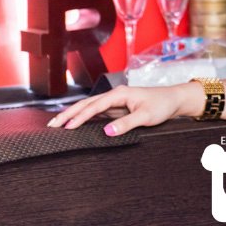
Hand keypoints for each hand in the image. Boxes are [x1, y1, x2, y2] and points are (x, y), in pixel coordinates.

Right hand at [45, 84, 192, 135]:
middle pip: (87, 104)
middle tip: (52, 125)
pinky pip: (97, 113)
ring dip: (74, 115)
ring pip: (90, 108)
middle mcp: (114, 96)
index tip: (67, 127)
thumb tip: (107, 131)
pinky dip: (85, 118)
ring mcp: (115, 102)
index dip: (80, 117)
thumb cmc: (162, 105)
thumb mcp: (146, 117)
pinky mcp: (117, 108)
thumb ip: (127, 124)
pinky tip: (76, 124)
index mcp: (119, 94)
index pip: (95, 106)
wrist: (174, 100)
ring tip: (58, 125)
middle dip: (69, 113)